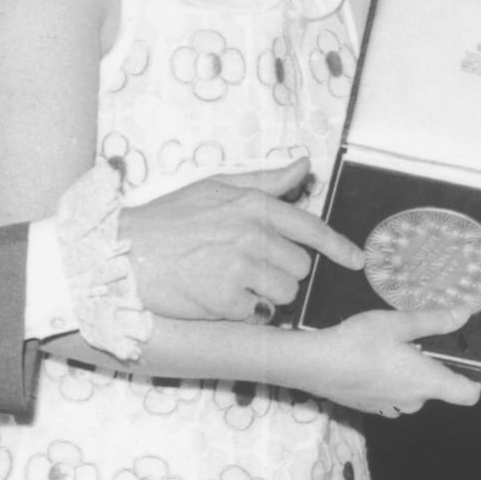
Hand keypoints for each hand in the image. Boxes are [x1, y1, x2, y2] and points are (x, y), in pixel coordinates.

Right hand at [120, 160, 364, 321]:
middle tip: (242, 266)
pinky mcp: (227, 299)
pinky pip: (258, 314)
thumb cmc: (167, 221)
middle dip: (280, 271)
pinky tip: (216, 297)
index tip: (356, 261)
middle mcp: (252, 233)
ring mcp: (241, 267)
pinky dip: (242, 312)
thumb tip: (304, 165)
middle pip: (300, 266)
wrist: (124, 253)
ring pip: (285, 293)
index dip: (339, 247)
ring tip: (228, 281)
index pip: (311, 227)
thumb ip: (265, 180)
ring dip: (264, 295)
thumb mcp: (214, 187)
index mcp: (253, 205)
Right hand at [293, 307, 480, 415]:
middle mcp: (414, 402)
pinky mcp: (371, 407)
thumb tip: (465, 314)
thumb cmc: (359, 342)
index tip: (465, 358)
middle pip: (437, 386)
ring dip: (407, 371)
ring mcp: (391, 408)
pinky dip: (387, 378)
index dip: (474, 379)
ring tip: (389, 344)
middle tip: (414, 336)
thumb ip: (433, 320)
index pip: (468, 394)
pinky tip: (369, 358)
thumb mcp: (397, 323)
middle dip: (430, 364)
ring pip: (412, 388)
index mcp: (427, 382)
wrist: (313, 365)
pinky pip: (391, 392)